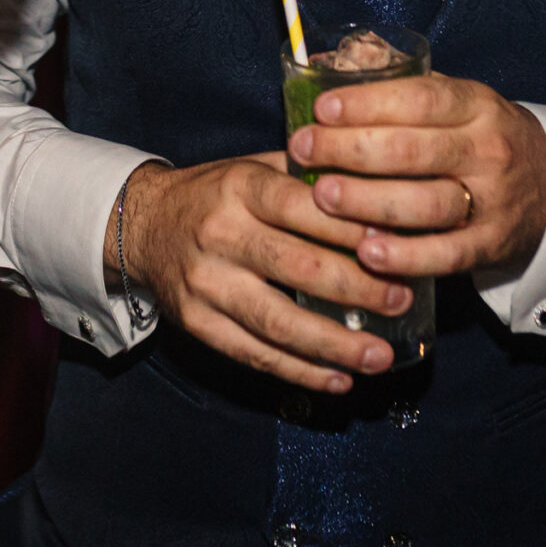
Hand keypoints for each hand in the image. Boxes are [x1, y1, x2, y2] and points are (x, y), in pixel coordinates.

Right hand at [119, 155, 409, 391]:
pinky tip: (338, 379)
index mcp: (240, 187)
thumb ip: (308, 178)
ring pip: (277, 322)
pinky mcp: (198, 323)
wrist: (144, 224)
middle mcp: (220, 234)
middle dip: (357, 289)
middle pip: (298, 267)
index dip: (352, 227)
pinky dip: (299, 371)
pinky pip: (254, 353)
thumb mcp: (254, 167)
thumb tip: (381, 190)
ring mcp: (206, 284)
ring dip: (334, 344)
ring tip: (379, 357)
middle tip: (401, 302)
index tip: (397, 244)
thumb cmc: (217, 194)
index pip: (303, 207)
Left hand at [286, 74, 545, 281]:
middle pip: (413, 150)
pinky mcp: (491, 245)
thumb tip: (327, 66)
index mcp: (477, 106)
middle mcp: (487, 150)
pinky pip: (446, 255)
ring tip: (322, 196)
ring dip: (368, 201)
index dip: (367, 103)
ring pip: (427, 203)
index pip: (419, 99)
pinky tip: (366, 252)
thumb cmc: (478, 139)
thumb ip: (401, 88)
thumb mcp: (457, 102)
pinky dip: (405, 256)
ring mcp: (492, 200)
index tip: (321, 109)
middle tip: (303, 150)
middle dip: (349, 149)